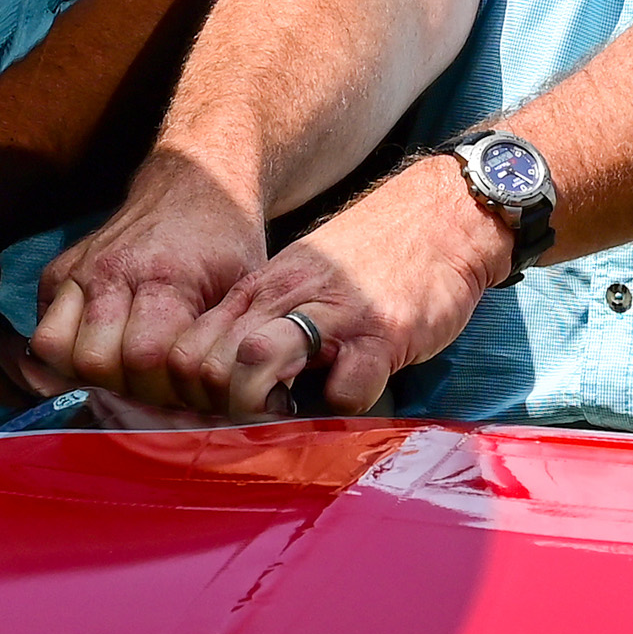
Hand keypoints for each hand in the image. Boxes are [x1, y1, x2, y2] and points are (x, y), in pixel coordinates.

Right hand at [32, 149, 268, 408]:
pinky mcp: (57, 272)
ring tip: (123, 376)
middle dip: (124, 388)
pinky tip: (102, 354)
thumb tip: (233, 406)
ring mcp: (79, 269)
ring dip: (84, 374)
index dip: (163, 388)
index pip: (143, 357)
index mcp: (164, 275)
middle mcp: (111, 270)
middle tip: (153, 389)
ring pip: (53, 349)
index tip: (184, 391)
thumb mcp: (245, 287)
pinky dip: (62, 355)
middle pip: (94, 361)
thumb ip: (230, 341)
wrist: (195, 182)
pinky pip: (40, 332)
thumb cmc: (226, 243)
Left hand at [163, 154, 515, 419]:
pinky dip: (346, 406)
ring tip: (297, 412)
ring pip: (253, 365)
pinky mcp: (382, 334)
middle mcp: (284, 298)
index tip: (225, 409)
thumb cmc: (374, 260)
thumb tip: (231, 386)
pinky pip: (345, 390)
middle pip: (205, 366)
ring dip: (265, 408)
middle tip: (261, 417)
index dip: (194, 395)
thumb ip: (266, 324)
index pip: (186, 351)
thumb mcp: (303, 281)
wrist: (446, 216)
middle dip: (222, 409)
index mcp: (260, 290)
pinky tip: (357, 391)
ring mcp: (331, 314)